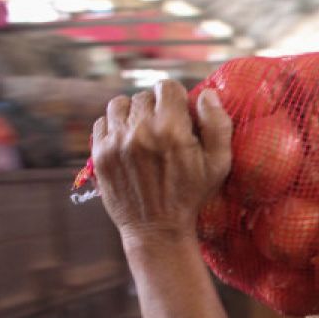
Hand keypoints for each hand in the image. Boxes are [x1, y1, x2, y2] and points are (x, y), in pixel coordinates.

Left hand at [91, 80, 231, 245]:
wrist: (157, 230)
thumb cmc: (191, 196)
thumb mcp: (218, 164)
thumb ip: (218, 125)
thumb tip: (206, 94)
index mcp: (170, 129)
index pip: (167, 87)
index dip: (176, 98)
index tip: (179, 113)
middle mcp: (140, 131)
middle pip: (144, 96)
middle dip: (156, 108)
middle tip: (163, 129)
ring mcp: (116, 142)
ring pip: (120, 104)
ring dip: (132, 113)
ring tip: (142, 131)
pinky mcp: (100, 154)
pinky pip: (102, 122)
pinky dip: (114, 127)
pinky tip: (127, 142)